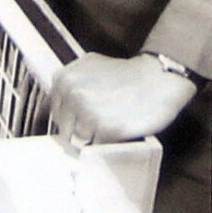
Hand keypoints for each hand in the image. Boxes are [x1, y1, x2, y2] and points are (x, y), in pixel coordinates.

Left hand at [50, 52, 196, 144]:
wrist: (157, 78)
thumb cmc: (127, 73)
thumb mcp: (90, 66)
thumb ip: (71, 82)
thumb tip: (59, 101)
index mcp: (64, 79)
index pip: (55, 111)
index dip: (69, 119)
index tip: (77, 122)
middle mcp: (72, 94)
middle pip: (65, 128)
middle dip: (78, 130)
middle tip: (95, 126)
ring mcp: (87, 112)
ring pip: (80, 139)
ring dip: (93, 138)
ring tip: (108, 126)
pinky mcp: (106, 128)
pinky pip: (98, 146)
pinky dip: (106, 143)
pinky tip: (116, 130)